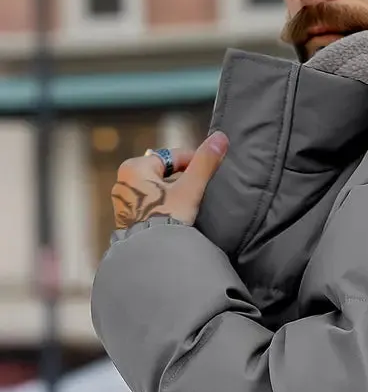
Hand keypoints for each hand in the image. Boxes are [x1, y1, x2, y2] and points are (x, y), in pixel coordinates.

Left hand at [111, 131, 228, 229]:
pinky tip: (174, 217)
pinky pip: (148, 207)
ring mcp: (122, 203)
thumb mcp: (190, 189)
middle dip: (180, 179)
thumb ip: (205, 163)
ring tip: (188, 206)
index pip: (170, 157)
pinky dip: (161, 208)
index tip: (208, 171)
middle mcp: (123, 182)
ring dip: (171, 194)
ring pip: (154, 191)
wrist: (152, 254)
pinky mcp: (125, 221)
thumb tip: (221, 137)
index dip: (192, 162)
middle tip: (199, 190)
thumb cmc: (169, 217)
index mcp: (135, 167)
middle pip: (161, 174)